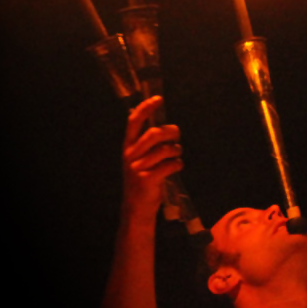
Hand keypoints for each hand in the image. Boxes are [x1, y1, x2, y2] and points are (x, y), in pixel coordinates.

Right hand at [121, 96, 182, 222]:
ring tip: (176, 156)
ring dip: (176, 151)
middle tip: (177, 136)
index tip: (158, 99)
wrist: (136, 208)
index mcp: (128, 146)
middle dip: (171, 131)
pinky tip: (176, 167)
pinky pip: (170, 165)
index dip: (146, 108)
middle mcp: (130, 155)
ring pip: (165, 150)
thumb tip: (168, 127)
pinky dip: (178, 164)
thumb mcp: (140, 159)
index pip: (134, 121)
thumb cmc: (143, 179)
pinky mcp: (147, 180)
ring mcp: (137, 168)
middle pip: (154, 133)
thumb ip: (149, 144)